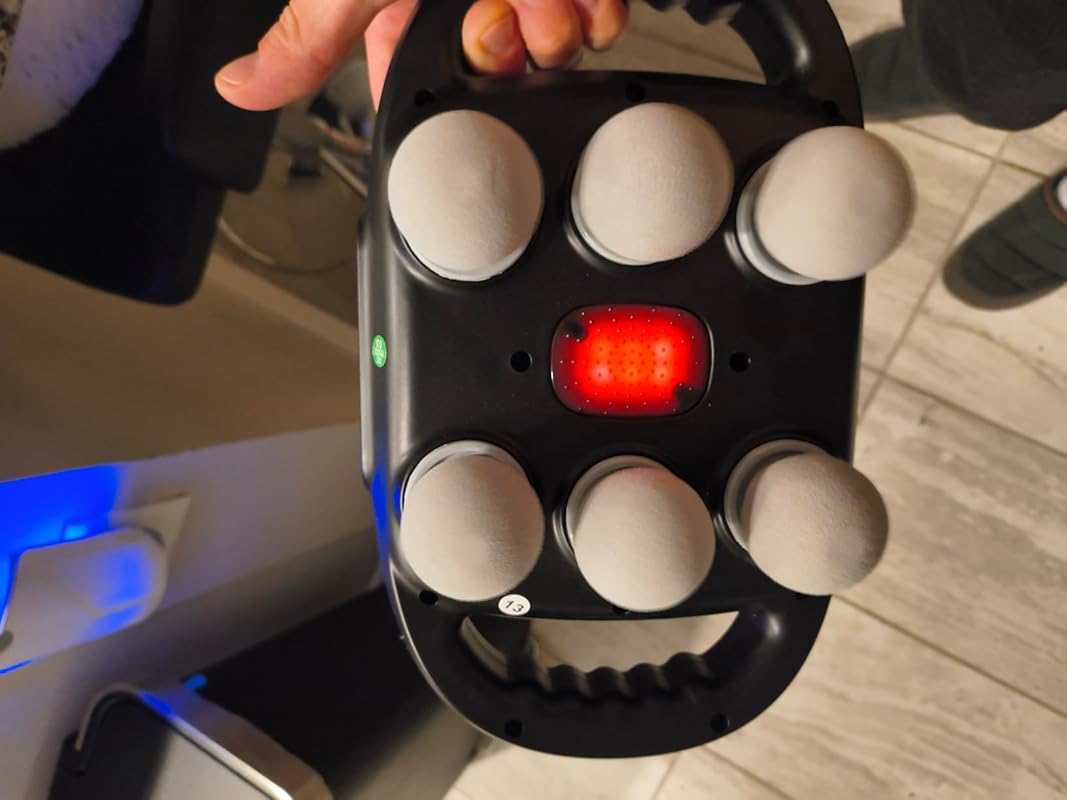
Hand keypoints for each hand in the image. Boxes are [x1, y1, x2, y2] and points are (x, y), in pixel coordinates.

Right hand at [215, 0, 627, 111]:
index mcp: (403, 2)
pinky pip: (600, 23)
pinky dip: (597, 12)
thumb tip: (238, 85)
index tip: (445, 89)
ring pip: (552, 55)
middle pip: (493, 75)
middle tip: (492, 18)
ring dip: (550, 29)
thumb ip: (307, 35)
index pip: (415, 77)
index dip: (437, 95)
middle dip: (501, 55)